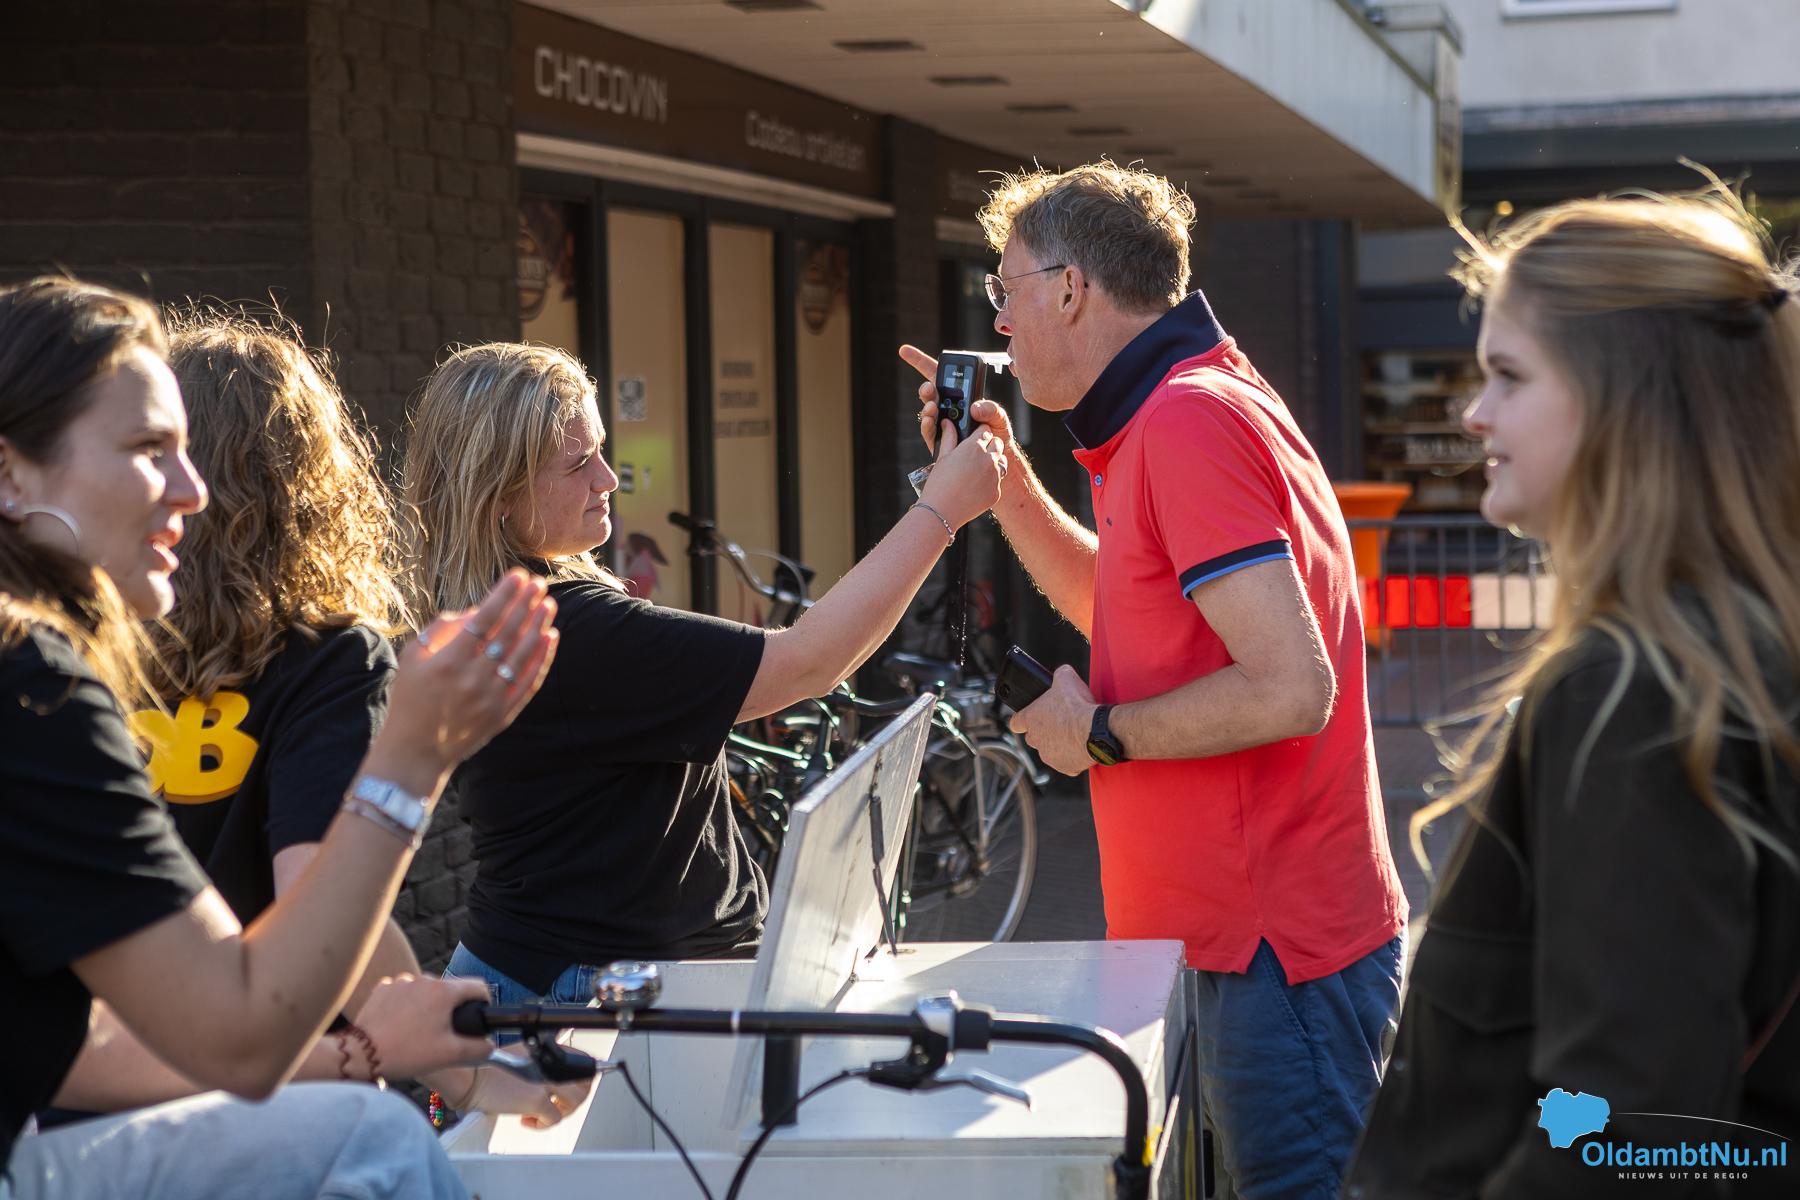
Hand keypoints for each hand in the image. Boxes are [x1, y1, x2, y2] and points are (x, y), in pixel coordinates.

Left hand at [351, 973, 493, 1081]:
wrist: (361, 1055)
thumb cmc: (407, 1053)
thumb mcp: (451, 1055)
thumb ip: (479, 1048)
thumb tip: (490, 1044)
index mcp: (444, 991)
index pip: (478, 986)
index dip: (484, 1002)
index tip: (478, 1017)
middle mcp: (424, 979)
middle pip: (451, 990)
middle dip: (452, 1009)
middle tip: (443, 1035)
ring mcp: (401, 982)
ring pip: (426, 992)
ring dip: (428, 1007)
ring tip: (418, 1033)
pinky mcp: (383, 989)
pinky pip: (404, 993)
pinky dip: (407, 1006)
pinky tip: (400, 1026)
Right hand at [375, 571, 559, 786]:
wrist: (416, 751)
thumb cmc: (410, 699)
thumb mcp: (411, 659)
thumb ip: (440, 630)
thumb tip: (475, 610)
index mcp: (448, 661)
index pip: (484, 619)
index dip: (503, 595)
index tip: (518, 576)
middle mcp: (473, 678)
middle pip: (507, 633)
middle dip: (525, 604)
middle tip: (539, 584)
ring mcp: (491, 697)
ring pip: (523, 654)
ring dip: (538, 626)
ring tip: (548, 604)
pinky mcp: (504, 713)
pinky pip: (529, 681)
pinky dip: (541, 658)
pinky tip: (550, 637)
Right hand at [428, 1051, 594, 1127]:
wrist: (472, 1077)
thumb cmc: (489, 1067)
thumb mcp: (523, 1053)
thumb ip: (542, 1060)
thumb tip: (554, 1073)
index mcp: (549, 1051)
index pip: (583, 1062)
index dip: (582, 1079)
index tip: (575, 1088)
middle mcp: (552, 1064)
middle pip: (585, 1084)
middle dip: (575, 1098)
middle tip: (561, 1105)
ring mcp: (547, 1082)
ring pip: (574, 1103)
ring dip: (561, 1112)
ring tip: (542, 1113)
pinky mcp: (537, 1100)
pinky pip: (553, 1120)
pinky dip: (542, 1124)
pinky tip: (527, 1120)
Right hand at [899, 345, 1016, 456]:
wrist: (994, 458)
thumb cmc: (996, 434)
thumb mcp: (999, 417)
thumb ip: (991, 409)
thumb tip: (975, 408)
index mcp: (959, 395)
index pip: (938, 375)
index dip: (920, 361)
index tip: (904, 351)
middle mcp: (947, 407)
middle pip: (929, 393)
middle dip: (926, 389)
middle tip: (930, 389)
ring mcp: (940, 423)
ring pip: (927, 411)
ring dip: (927, 407)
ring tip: (933, 408)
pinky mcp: (938, 440)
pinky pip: (928, 431)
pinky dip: (927, 425)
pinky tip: (932, 422)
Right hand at [918, 418, 1006, 528]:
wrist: (942, 512)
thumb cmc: (938, 483)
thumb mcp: (942, 457)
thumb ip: (949, 437)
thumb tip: (947, 423)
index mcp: (974, 446)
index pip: (986, 429)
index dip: (979, 433)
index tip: (974, 438)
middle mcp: (988, 458)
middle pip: (997, 443)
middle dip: (989, 445)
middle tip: (975, 454)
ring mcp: (995, 476)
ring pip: (1000, 461)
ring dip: (992, 461)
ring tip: (976, 470)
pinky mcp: (997, 491)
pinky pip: (997, 480)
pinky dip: (990, 481)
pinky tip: (975, 486)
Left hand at [1010, 665, 1097, 776]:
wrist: (1096, 730)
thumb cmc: (1078, 705)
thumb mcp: (1066, 678)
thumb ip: (1058, 675)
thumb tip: (1061, 674)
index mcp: (1031, 718)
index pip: (1015, 722)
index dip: (1021, 720)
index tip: (1025, 720)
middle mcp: (1036, 739)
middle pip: (1033, 737)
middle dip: (1044, 731)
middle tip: (1060, 723)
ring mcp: (1049, 755)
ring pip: (1050, 750)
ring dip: (1059, 744)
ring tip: (1074, 733)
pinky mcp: (1065, 767)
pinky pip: (1066, 762)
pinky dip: (1073, 756)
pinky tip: (1082, 745)